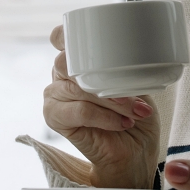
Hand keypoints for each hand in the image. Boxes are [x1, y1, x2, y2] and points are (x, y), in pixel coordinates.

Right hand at [43, 25, 160, 188]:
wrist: (134, 153)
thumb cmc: (135, 115)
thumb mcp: (135, 84)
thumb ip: (124, 68)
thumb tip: (129, 56)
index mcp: (77, 61)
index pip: (62, 38)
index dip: (70, 36)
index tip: (97, 41)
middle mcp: (61, 75)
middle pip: (68, 62)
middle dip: (104, 75)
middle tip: (132, 94)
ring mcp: (55, 96)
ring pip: (77, 87)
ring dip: (111, 100)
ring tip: (134, 112)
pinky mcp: (54, 118)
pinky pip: (79, 111)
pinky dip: (104, 117)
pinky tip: (122, 123)